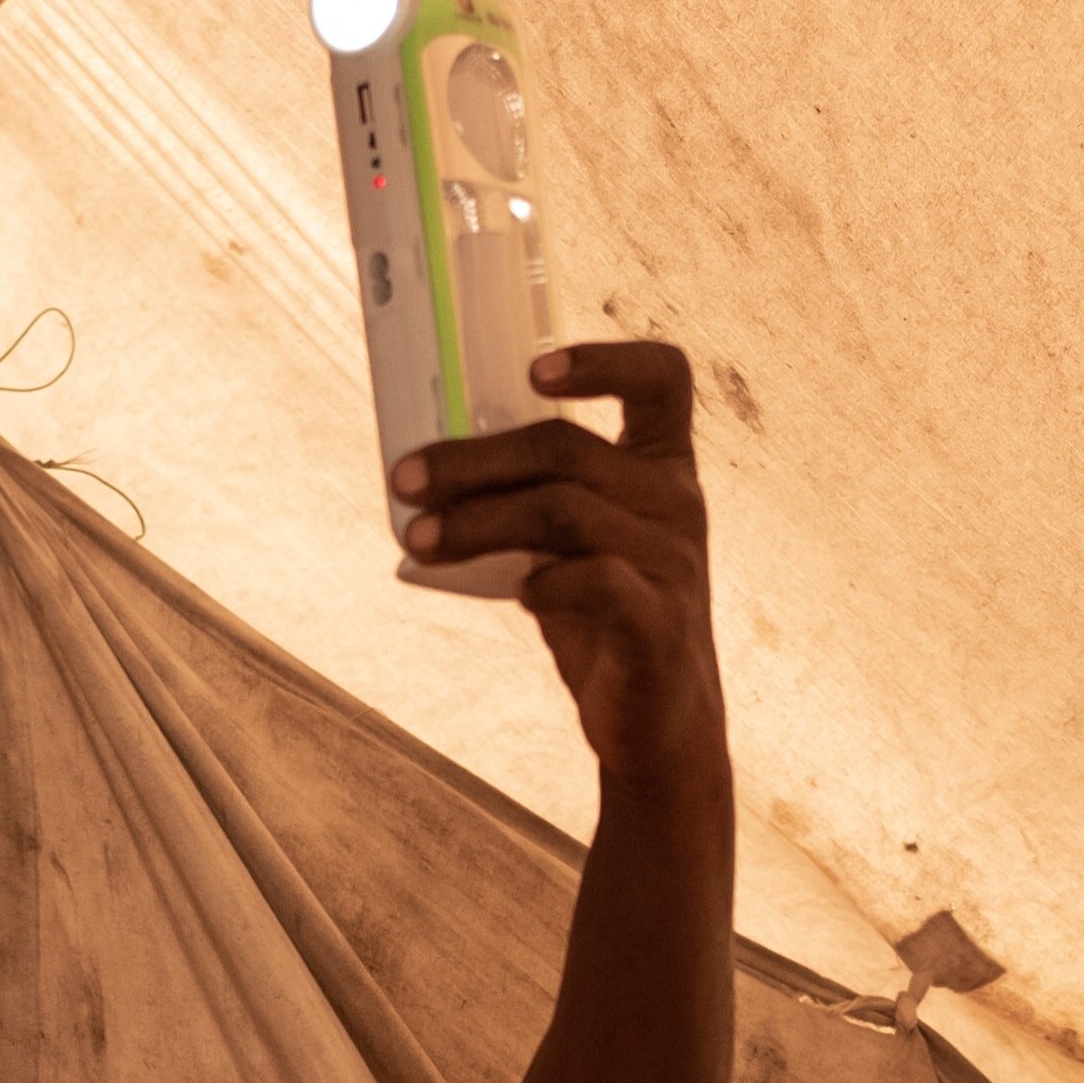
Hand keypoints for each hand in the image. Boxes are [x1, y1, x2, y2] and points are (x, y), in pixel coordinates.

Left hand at [395, 340, 720, 787]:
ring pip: (564, 511)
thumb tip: (422, 473)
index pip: (662, 380)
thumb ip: (530, 498)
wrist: (659, 721)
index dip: (603, 361)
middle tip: (406, 480)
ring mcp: (674, 562)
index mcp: (663, 467)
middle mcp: (678, 502)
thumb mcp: (575, 542)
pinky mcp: (659, 623)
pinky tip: (517, 593)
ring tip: (419, 538)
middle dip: (473, 461)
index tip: (533, 371)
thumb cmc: (605, 617)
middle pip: (567, 449)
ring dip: (477, 521)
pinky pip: (594, 580)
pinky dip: (543, 582)